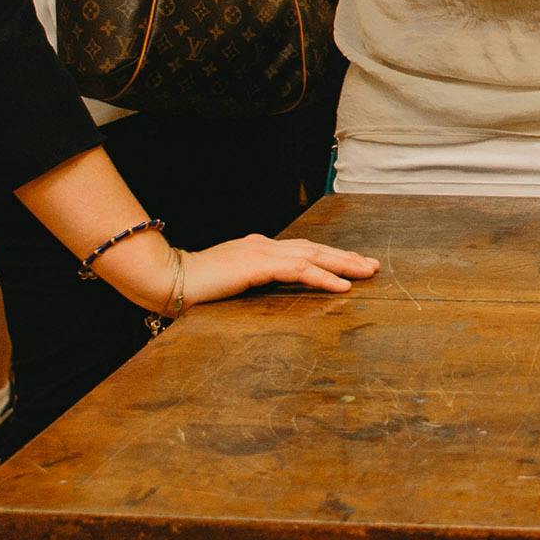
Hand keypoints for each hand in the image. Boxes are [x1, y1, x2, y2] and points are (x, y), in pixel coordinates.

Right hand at [97, 231, 378, 314]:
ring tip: (367, 272)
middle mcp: (263, 245)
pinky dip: (323, 277)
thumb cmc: (192, 287)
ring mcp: (261, 252)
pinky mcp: (258, 265)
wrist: (167, 279)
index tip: (351, 265)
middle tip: (372, 265)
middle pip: (314, 249)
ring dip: (343, 265)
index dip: (329, 257)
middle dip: (345, 257)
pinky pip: (299, 271)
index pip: (301, 251)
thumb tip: (261, 293)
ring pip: (313, 256)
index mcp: (257, 249)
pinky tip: (342, 285)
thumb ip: (248, 284)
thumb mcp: (228, 284)